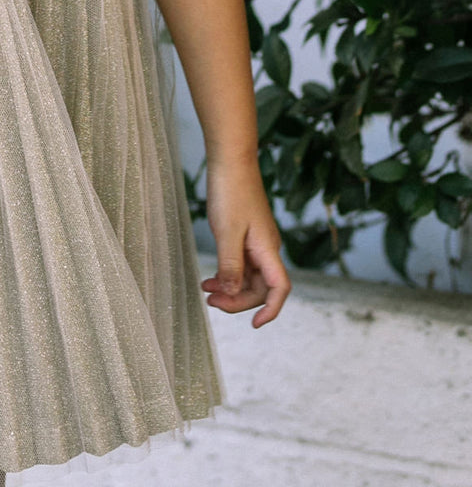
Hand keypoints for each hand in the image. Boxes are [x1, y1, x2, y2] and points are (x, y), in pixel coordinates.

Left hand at [200, 156, 291, 327]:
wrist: (231, 160)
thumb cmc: (231, 192)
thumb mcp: (226, 232)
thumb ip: (230, 265)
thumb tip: (233, 293)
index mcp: (268, 249)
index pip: (279, 288)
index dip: (271, 310)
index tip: (255, 325)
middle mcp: (267, 248)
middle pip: (260, 288)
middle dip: (238, 300)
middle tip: (211, 302)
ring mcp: (257, 242)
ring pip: (249, 277)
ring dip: (230, 288)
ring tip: (206, 291)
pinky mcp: (246, 235)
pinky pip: (241, 263)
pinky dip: (227, 273)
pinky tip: (211, 277)